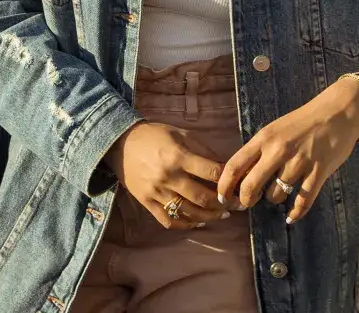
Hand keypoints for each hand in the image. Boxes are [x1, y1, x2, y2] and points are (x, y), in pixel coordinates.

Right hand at [106, 121, 228, 229]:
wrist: (120, 143)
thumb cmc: (154, 136)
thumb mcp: (180, 133)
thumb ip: (203, 149)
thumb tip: (224, 165)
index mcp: (178, 157)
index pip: (212, 173)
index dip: (228, 180)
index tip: (238, 184)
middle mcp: (168, 177)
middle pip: (203, 198)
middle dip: (224, 204)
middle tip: (236, 205)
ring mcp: (157, 192)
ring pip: (189, 213)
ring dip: (209, 217)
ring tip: (221, 215)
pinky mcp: (146, 202)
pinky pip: (169, 221)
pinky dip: (186, 225)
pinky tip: (197, 222)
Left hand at [218, 78, 358, 222]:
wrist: (337, 112)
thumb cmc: (302, 122)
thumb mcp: (274, 130)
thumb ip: (259, 151)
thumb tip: (241, 177)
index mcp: (264, 138)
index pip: (234, 165)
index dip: (224, 186)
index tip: (222, 198)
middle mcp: (278, 150)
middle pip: (250, 185)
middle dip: (245, 200)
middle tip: (248, 203)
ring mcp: (299, 162)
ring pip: (276, 195)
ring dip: (275, 200)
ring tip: (279, 194)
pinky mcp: (319, 172)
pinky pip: (302, 201)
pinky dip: (296, 213)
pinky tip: (291, 217)